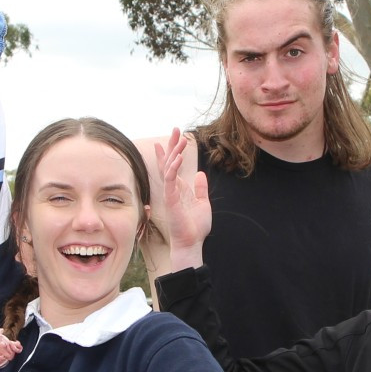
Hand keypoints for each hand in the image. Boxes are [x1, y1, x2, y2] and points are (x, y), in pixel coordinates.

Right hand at [152, 128, 209, 265]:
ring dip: (174, 152)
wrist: (191, 242)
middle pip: (169, 162)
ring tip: (180, 139)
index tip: (168, 139)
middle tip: (175, 129)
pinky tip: (179, 158)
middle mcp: (172, 188)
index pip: (172, 166)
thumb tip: (200, 174)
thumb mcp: (203, 203)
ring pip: (169, 168)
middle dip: (171, 145)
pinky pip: (170, 180)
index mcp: (179, 188)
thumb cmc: (195, 227)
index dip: (170, 152)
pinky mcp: (170, 199)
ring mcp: (170, 193)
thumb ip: (200, 189)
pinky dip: (173, 168)